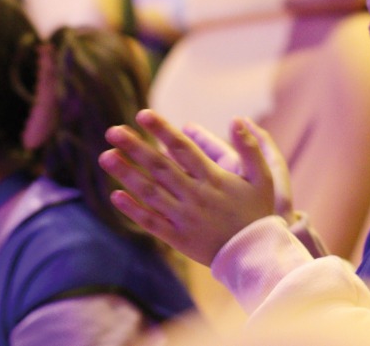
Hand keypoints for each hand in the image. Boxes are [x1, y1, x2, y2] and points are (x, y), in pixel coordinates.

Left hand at [99, 110, 276, 264]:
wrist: (254, 255)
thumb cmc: (257, 212)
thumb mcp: (263, 177)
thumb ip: (250, 147)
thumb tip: (236, 119)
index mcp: (213, 179)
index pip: (182, 149)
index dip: (162, 130)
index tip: (143, 114)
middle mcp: (195, 196)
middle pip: (160, 167)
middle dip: (135, 147)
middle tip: (112, 130)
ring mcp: (184, 218)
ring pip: (150, 193)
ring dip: (127, 174)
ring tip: (106, 156)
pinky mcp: (178, 238)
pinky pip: (151, 222)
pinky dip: (133, 209)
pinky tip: (115, 195)